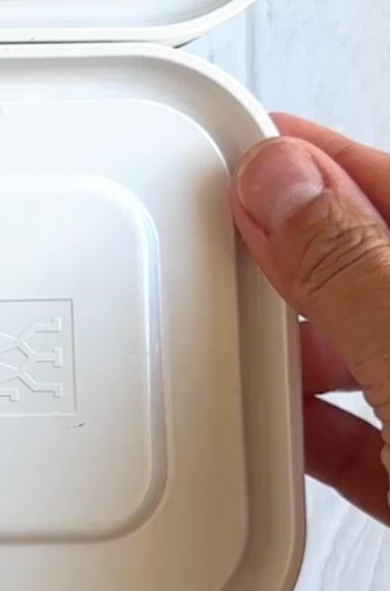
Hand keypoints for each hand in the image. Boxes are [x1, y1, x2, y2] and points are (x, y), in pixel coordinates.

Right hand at [233, 118, 389, 522]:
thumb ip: (354, 270)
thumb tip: (285, 181)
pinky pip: (378, 444)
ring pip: (376, 352)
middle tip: (217, 241)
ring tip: (237, 338)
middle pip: (380, 266)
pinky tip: (282, 436)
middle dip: (300, 251)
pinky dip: (325, 434)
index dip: (319, 155)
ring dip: (307, 346)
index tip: (239, 147)